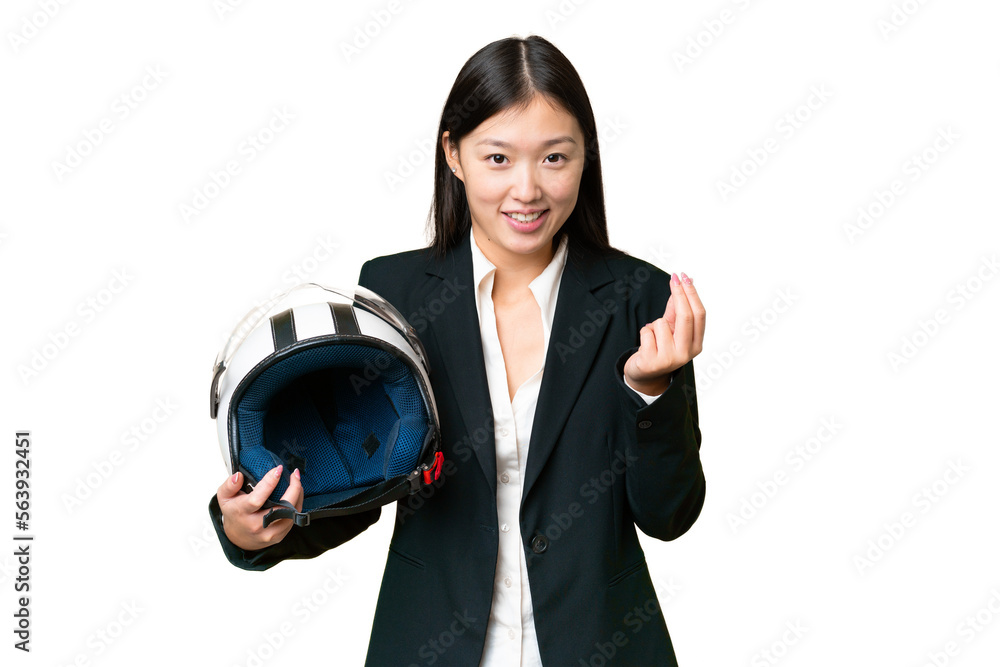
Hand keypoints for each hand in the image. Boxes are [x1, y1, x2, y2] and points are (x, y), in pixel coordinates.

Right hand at [216, 465, 303, 551]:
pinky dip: (297, 504)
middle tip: (294, 474)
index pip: (257, 499)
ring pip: (291, 514)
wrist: (239, 537)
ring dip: (298, 495)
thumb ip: (229, 485)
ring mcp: (269, 532)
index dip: (270, 483)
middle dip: (293, 489)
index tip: (278, 469)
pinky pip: (293, 519)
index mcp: (242, 512)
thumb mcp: (225, 497)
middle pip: (281, 508)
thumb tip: (238, 476)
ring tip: (296, 481)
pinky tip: (296, 494)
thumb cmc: (234, 513)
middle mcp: (257, 524)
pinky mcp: (279, 536)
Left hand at [624, 272, 705, 393]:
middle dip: (679, 293)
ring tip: (654, 337)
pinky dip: (644, 333)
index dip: (692, 293)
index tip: (684, 276)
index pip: (699, 315)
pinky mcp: (652, 362)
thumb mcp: (672, 328)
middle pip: (686, 316)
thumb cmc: (660, 347)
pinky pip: (646, 332)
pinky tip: (646, 344)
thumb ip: (677, 308)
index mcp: (696, 345)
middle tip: (674, 278)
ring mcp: (669, 359)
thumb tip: (685, 281)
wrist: (644, 374)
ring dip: (654, 325)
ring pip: (661, 323)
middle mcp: (686, 354)